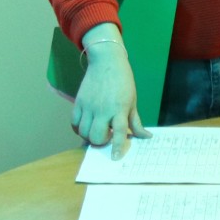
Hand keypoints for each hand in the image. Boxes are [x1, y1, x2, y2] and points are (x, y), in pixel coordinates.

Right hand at [75, 35, 148, 154]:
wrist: (106, 61)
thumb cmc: (123, 82)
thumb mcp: (133, 100)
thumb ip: (136, 121)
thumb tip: (145, 137)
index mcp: (119, 108)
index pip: (119, 131)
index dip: (116, 146)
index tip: (114, 157)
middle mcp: (103, 109)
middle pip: (96, 136)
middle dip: (101, 142)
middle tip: (106, 136)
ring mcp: (88, 106)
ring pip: (83, 132)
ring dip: (89, 136)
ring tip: (97, 130)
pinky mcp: (78, 102)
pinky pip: (74, 123)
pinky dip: (79, 129)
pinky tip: (86, 125)